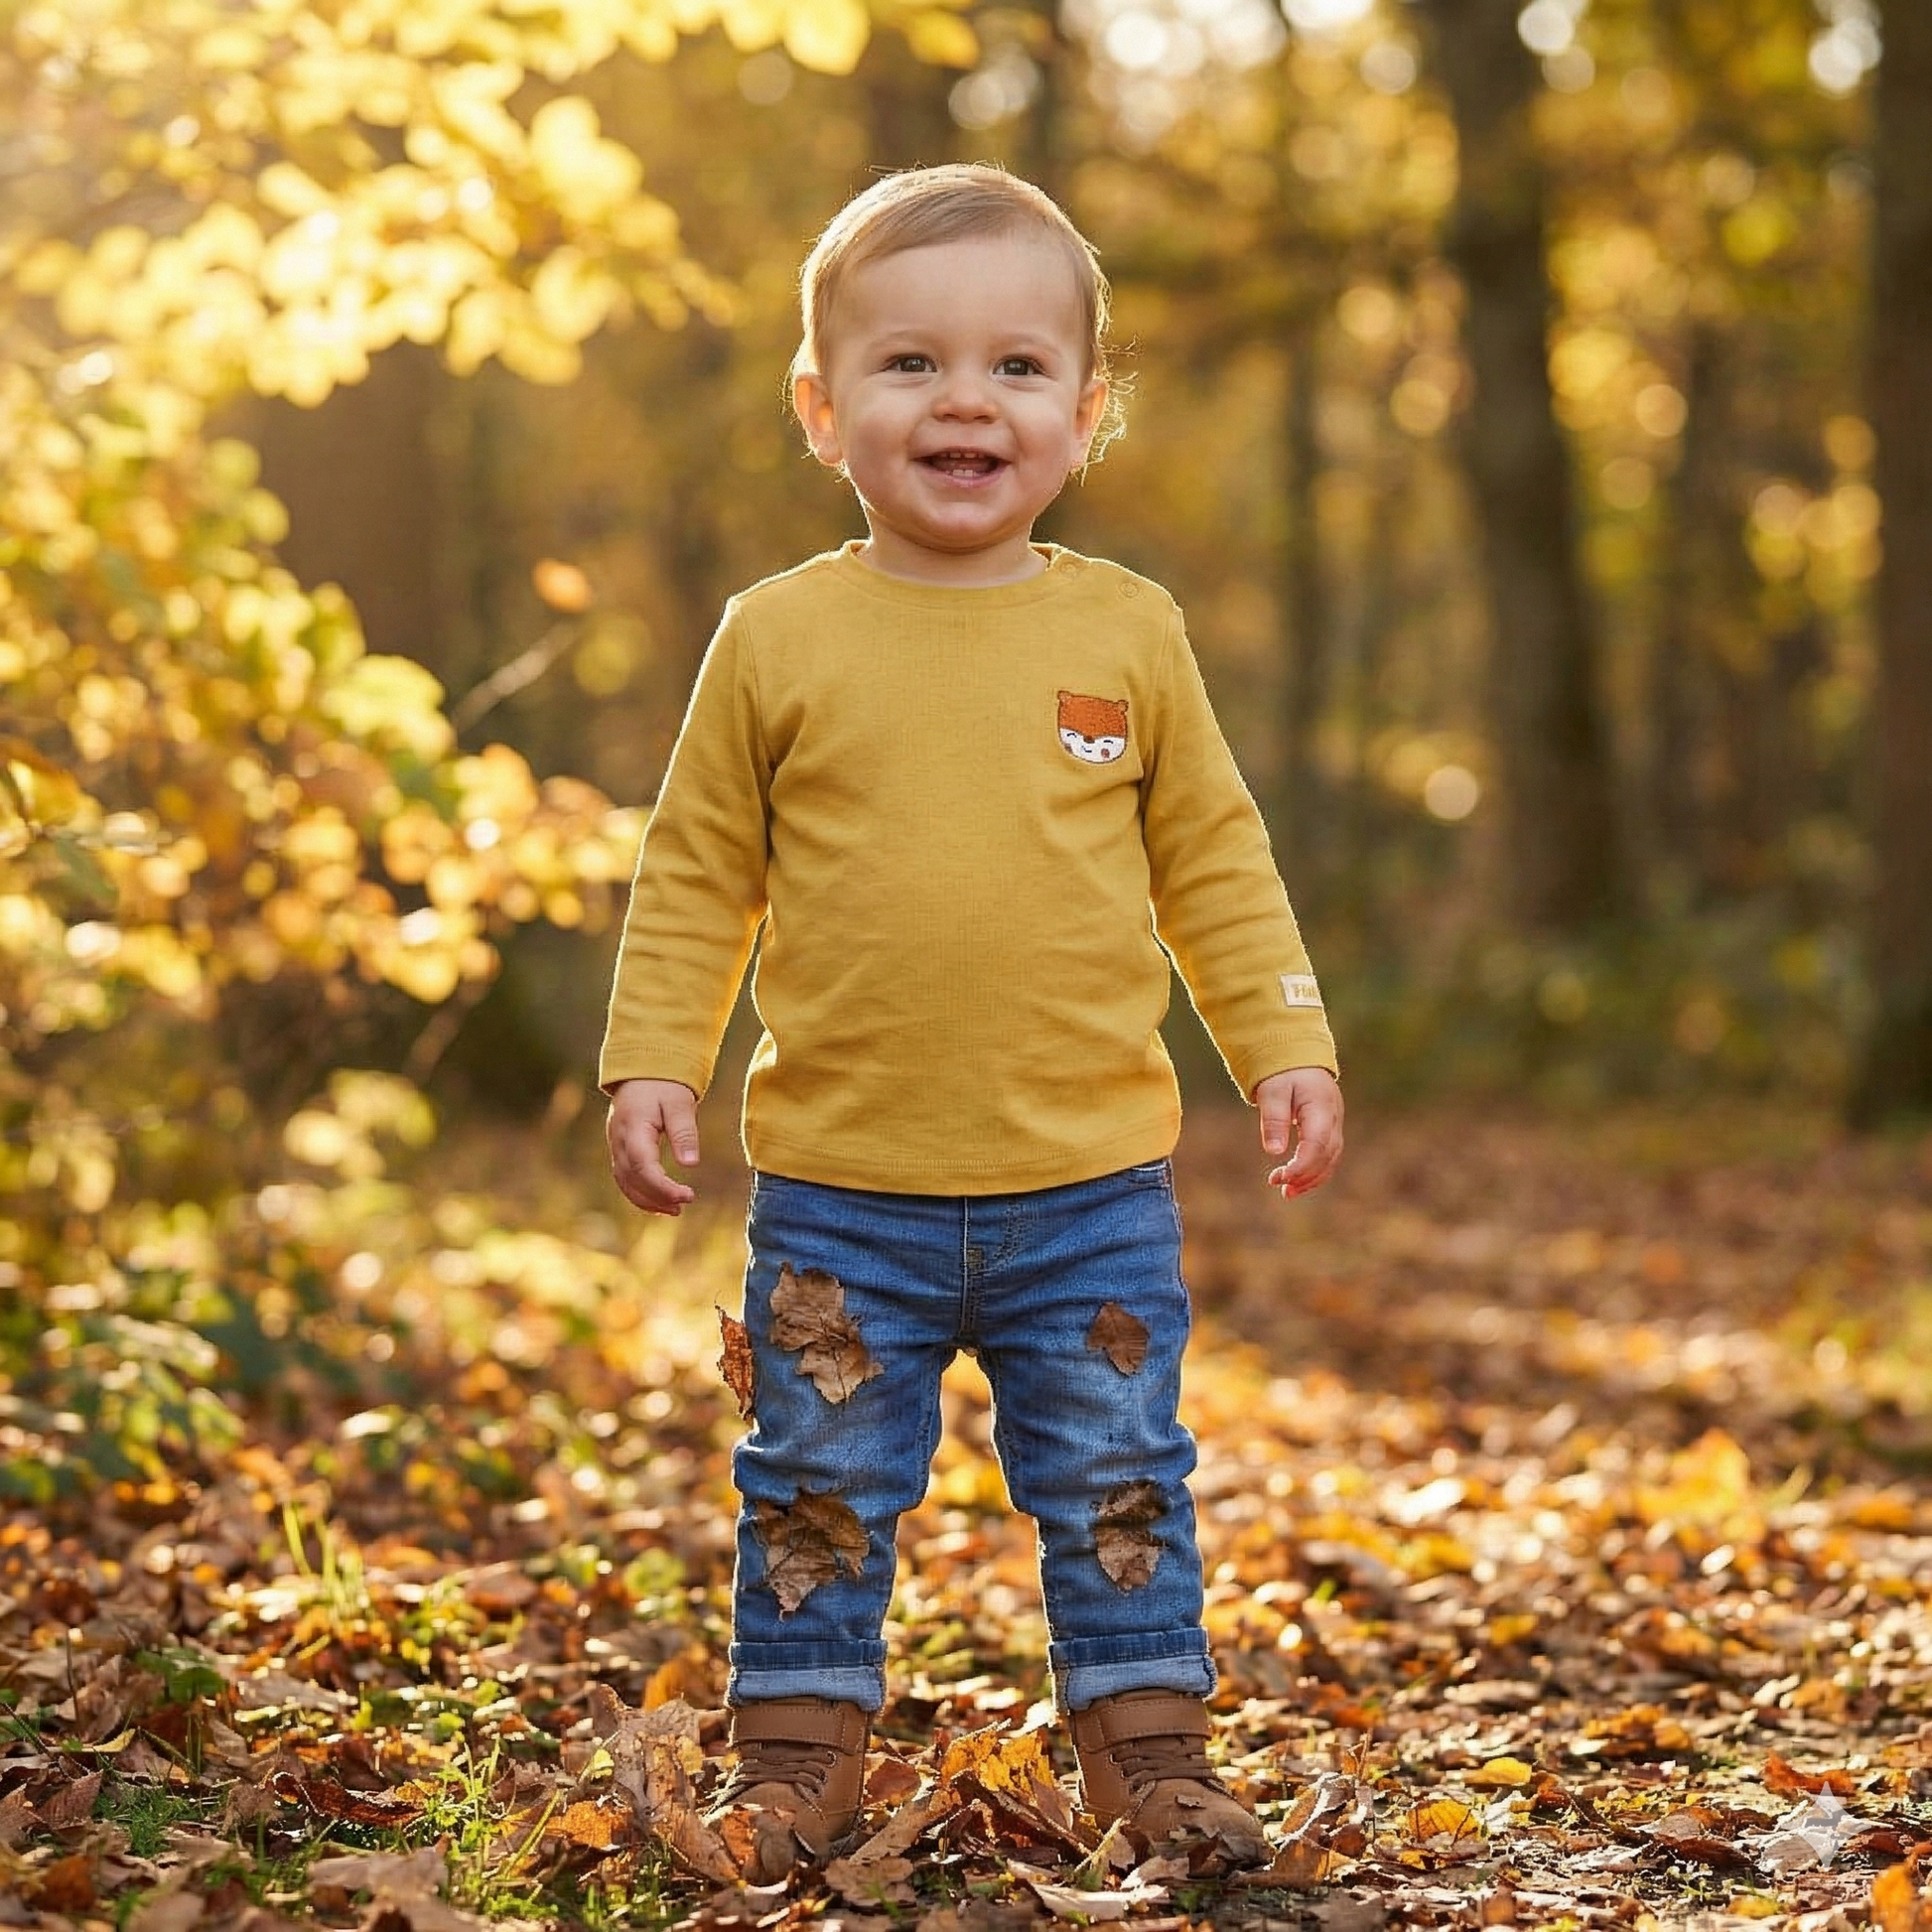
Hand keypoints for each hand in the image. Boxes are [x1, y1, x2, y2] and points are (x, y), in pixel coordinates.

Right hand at [607, 1079, 700, 1214]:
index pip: (642, 1166)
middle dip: (657, 1197)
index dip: (662, 1187)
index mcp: (633, 1127)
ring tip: (675, 1210)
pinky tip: (660, 1201)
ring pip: (625, 1182)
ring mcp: (616, 1145)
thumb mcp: (680, 1103)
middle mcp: (619, 1139)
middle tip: (684, 1205)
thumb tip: (690, 1164)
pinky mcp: (619, 1149)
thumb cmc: (664, 1084)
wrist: (642, 1070)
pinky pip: (624, 1177)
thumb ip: (684, 1133)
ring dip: (647, 1200)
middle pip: (632, 1178)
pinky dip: (640, 1192)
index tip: (687, 1196)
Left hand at [1255, 1066, 1343, 1199]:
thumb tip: (1273, 1151)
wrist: (1297, 1057)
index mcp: (1322, 1108)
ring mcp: (1335, 1124)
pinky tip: (1296, 1182)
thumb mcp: (1272, 1091)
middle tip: (1278, 1185)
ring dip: (1311, 1179)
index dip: (1302, 1166)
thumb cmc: (1283, 1072)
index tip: (1281, 1178)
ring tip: (1286, 1193)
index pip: (1317, 1145)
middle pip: (1327, 1156)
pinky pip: (1327, 1156)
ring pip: (1331, 1159)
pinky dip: (1314, 1171)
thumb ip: (1274, 1119)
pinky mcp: (1329, 1129)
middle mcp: (1334, 1119)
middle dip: (1305, 1176)